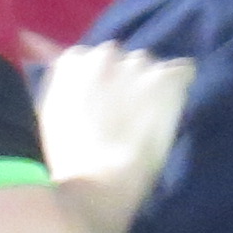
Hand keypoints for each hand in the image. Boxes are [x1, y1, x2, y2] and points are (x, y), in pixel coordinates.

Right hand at [37, 42, 194, 214]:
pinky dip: (179, 87)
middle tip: (124, 114)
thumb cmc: (67, 159)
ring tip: (147, 118)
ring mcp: (138, 64)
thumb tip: (73, 84)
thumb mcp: (50, 117)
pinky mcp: (167, 79)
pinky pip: (183, 72)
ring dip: (150, 86)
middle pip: (123, 60)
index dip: (100, 83)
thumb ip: (65, 91)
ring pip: (151, 67)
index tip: (101, 105)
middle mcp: (105, 53)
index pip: (92, 58)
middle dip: (125, 81)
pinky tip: (172, 109)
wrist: (100, 179)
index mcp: (73, 61)